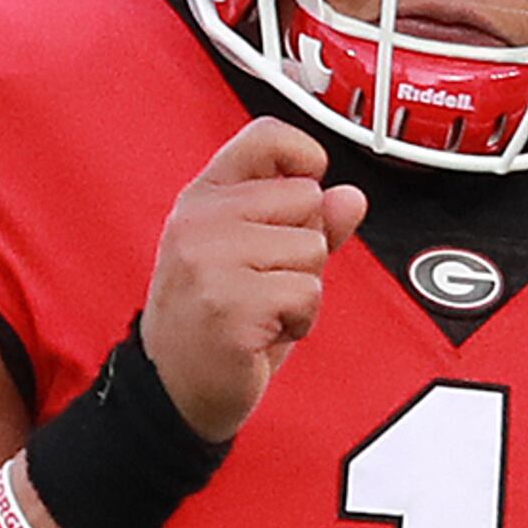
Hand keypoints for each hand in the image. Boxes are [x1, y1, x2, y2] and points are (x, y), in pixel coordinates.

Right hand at [141, 123, 364, 438]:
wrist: (176, 390)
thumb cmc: (216, 326)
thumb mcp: (262, 263)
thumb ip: (308, 226)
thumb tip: (350, 197)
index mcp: (205, 197)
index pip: (265, 137)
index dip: (303, 156)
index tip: (308, 180)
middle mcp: (201, 219)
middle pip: (306, 198)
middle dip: (305, 248)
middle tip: (265, 282)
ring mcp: (211, 258)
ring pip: (312, 248)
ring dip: (303, 290)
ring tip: (263, 310)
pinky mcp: (230, 302)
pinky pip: (307, 292)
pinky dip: (300, 321)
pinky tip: (264, 332)